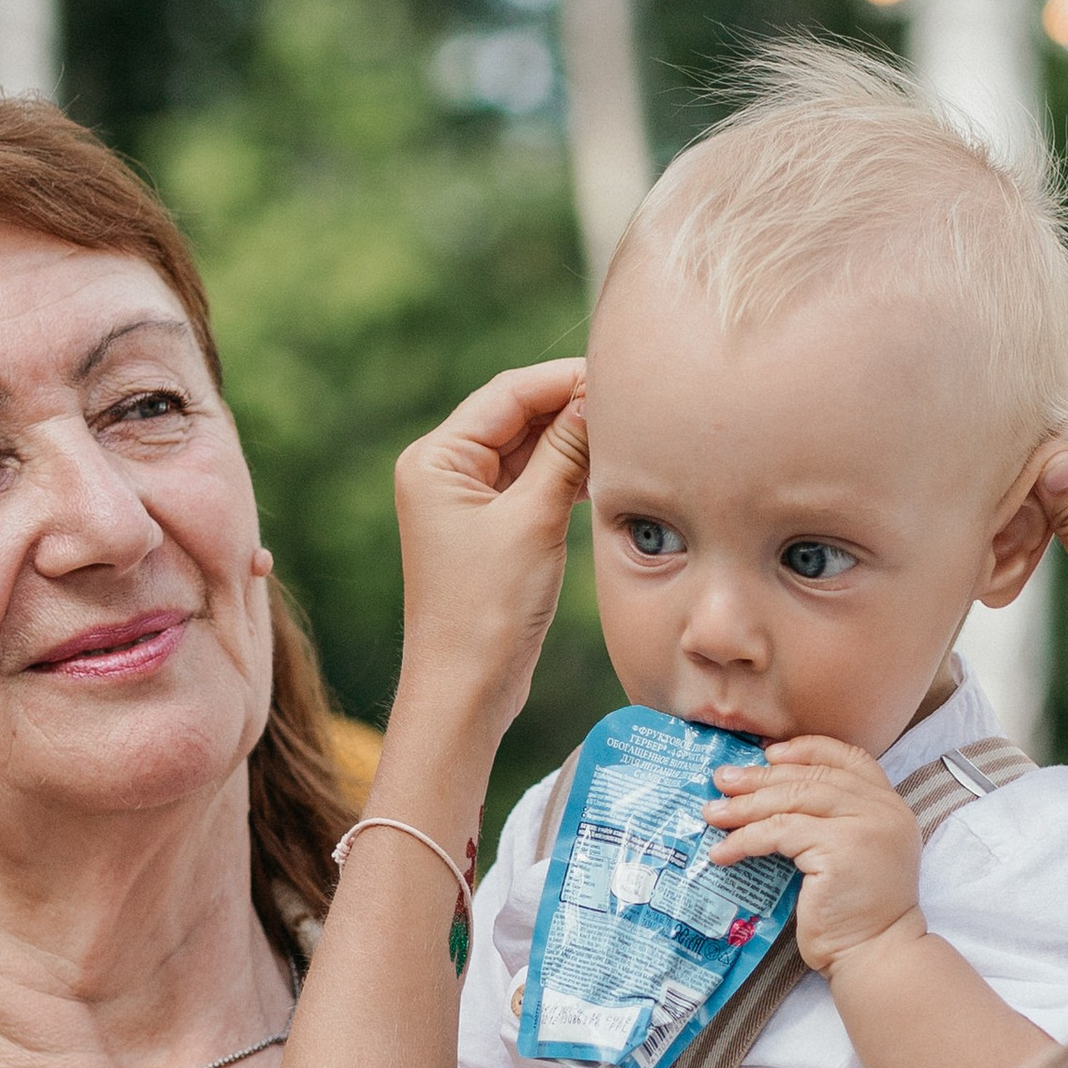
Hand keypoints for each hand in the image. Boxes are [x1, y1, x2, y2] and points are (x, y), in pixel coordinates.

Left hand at [393, 361, 589, 748]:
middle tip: (631, 406)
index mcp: (436, 460)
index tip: (618, 378)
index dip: (563, 381)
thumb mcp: (534, 520)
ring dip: (571, 443)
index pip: (507, 395)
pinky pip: (532, 484)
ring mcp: (465, 502)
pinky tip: (602, 476)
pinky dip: (565, 475)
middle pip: (517, 416)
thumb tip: (595, 400)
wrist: (467, 689)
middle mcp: (443, 472)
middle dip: (570, 409)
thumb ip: (565, 452)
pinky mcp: (489, 531)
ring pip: (528, 450)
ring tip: (624, 440)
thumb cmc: (487, 610)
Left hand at [708, 738, 922, 977]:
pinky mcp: (840, 848)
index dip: (806, 750)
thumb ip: (833, 823)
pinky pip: (780, 832)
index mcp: (889, 806)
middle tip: (721, 782)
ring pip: (792, 800)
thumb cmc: (856, 916)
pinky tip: (724, 852)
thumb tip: (770, 796)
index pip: (849, 758)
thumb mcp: (852, 855)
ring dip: (745, 807)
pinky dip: (746, 839)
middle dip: (761, 778)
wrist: (876, 956)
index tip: (768, 754)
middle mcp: (883, 810)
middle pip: (812, 778)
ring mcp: (864, 826)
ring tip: (712, 814)